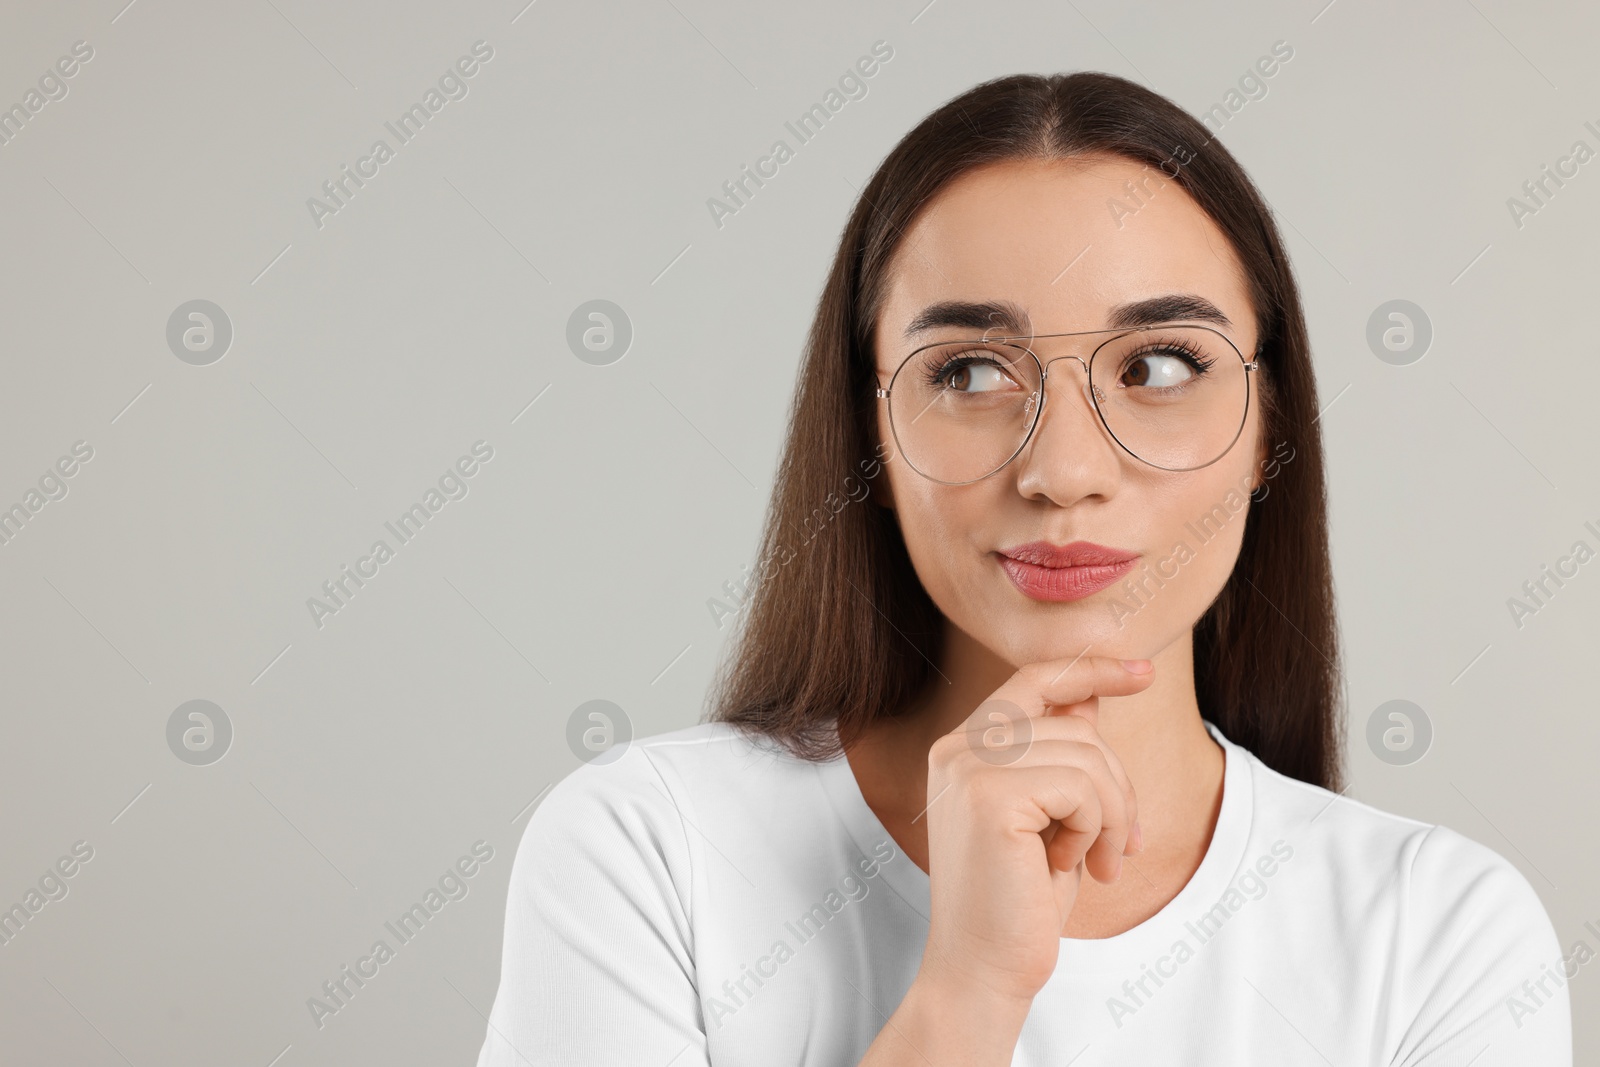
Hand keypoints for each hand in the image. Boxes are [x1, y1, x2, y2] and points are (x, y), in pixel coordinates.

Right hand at [916, 655, 1151, 1007]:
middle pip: (1075, 723)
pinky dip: (1096, 829)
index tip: (1144, 673)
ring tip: (1099, 862)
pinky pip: (1080, 786)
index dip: (1091, 669)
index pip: (1033, 679)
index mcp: (962, 748)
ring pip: (1087, 754)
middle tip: (1122, 846)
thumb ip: (1060, 754)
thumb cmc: (1020, 900)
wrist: (984, 970)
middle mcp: (956, 748)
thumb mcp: (1050, 815)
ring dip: (1113, 815)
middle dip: (1118, 784)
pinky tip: (1072, 865)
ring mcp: (967, 768)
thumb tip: (1091, 694)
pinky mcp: (988, 796)